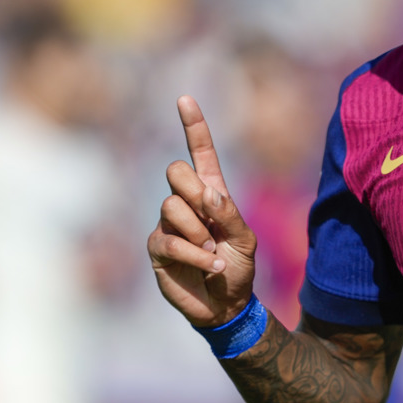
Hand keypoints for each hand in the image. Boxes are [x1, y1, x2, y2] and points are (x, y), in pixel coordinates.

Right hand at [148, 96, 257, 327]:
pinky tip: (208, 265)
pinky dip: (195, 255)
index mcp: (212, 192)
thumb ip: (229, 213)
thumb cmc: (238, 267)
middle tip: (212, 221)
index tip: (184, 98)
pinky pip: (170, 240)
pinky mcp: (157, 247)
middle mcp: (186, 202)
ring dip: (199, 233)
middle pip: (176, 172)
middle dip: (195, 192)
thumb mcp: (245, 239)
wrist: (225, 304)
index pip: (200, 152)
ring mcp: (168, 223)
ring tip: (212, 252)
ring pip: (173, 207)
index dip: (193, 126)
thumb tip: (206, 194)